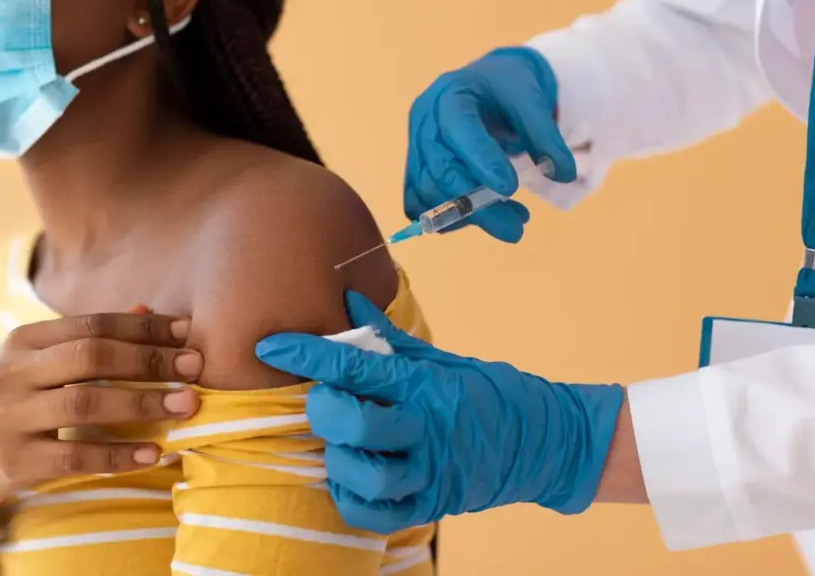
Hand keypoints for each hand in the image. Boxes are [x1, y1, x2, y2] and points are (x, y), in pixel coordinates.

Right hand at [0, 312, 203, 515]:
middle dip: (149, 360)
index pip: (92, 325)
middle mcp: (12, 374)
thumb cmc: (12, 402)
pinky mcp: (13, 462)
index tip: (186, 331)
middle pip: (91, 357)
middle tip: (195, 366)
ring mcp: (9, 418)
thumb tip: (150, 309)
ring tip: (187, 405)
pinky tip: (154, 453)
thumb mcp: (38, 363)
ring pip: (85, 406)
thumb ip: (89, 338)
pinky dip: (117, 456)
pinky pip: (74, 457)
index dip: (142, 327)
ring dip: (143, 404)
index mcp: (23, 341)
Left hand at [256, 292, 622, 533]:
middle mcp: (424, 427)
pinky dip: (350, 497)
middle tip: (325, 402)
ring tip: (341, 444)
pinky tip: (350, 477)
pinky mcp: (433, 504)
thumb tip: (347, 301)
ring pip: (363, 473)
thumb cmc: (485, 392)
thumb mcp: (438, 357)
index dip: (306, 354)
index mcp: (423, 383)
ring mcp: (430, 470)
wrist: (544, 441)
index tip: (270, 345)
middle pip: (354, 421)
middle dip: (325, 409)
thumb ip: (386, 336)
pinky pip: (375, 513)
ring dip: (338, 457)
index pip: (354, 364)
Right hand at [404, 46, 577, 241]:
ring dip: (468, 216)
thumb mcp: (531, 99)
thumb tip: (564, 175)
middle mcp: (425, 123)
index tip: (510, 188)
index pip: (459, 129)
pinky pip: (419, 202)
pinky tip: (482, 218)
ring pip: (428, 192)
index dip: (481, 160)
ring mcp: (415, 148)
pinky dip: (449, 217)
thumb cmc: (506, 87)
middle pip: (440, 170)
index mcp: (450, 95)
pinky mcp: (417, 170)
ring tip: (512, 222)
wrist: (486, 85)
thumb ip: (544, 135)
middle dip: (476, 206)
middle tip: (515, 231)